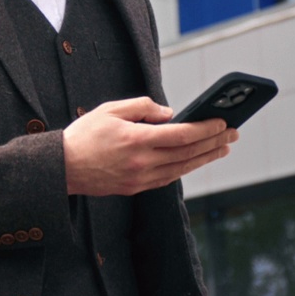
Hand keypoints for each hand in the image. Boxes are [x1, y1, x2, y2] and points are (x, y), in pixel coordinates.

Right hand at [62, 97, 238, 195]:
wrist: (61, 168)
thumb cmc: (84, 135)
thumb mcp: (110, 109)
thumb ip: (142, 107)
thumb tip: (169, 114)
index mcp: (136, 140)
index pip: (181, 135)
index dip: (205, 128)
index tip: (222, 121)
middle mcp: (141, 162)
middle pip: (188, 153)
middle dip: (214, 142)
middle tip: (233, 133)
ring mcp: (139, 179)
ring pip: (182, 168)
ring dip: (205, 158)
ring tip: (222, 147)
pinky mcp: (135, 188)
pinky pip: (168, 178)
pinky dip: (186, 168)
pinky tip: (196, 161)